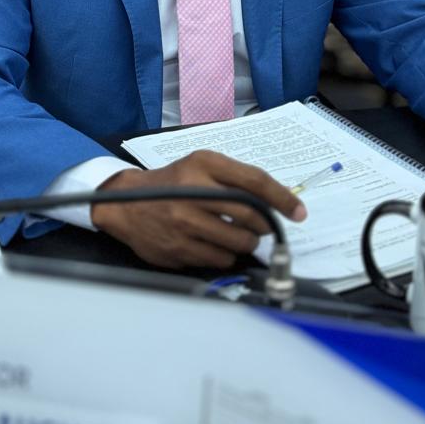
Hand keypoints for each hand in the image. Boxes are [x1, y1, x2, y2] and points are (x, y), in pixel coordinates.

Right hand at [90, 150, 305, 270]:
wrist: (126, 203)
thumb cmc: (172, 184)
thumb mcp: (201, 166)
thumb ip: (237, 178)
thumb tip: (278, 202)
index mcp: (203, 164)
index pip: (254, 181)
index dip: (282, 198)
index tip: (298, 212)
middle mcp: (193, 191)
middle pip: (250, 214)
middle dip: (264, 224)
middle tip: (263, 226)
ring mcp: (183, 222)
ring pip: (238, 241)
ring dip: (248, 242)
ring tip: (238, 235)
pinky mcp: (177, 248)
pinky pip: (220, 258)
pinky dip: (226, 254)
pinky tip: (214, 244)